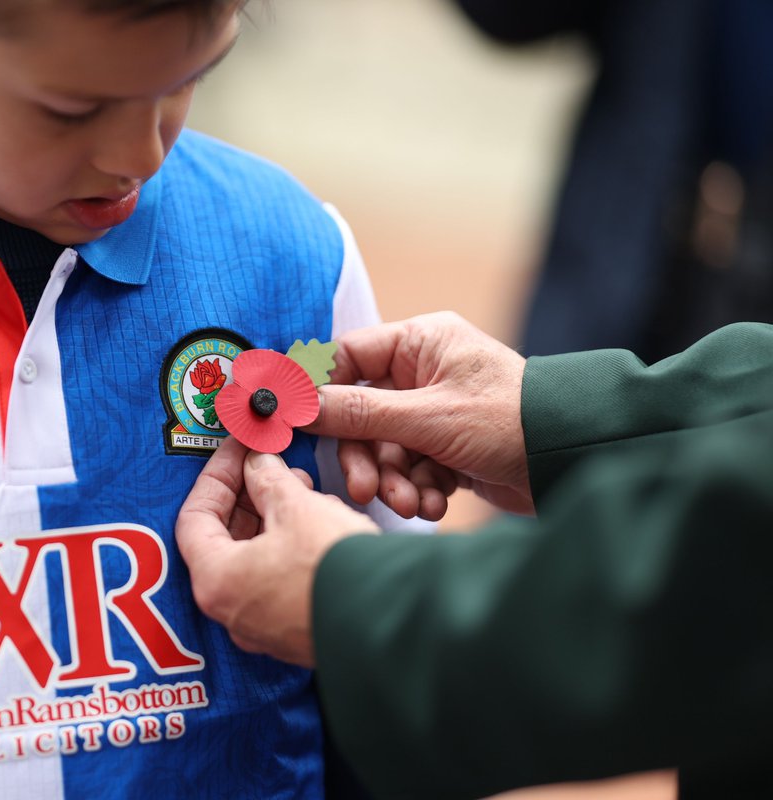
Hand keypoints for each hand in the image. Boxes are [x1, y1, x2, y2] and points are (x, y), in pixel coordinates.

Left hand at [176, 436, 377, 666]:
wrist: (393, 624)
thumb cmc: (336, 570)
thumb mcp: (297, 508)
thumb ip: (268, 479)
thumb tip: (258, 463)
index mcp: (216, 581)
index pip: (194, 517)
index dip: (217, 475)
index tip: (238, 451)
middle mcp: (232, 611)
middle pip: (224, 538)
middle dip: (249, 495)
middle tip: (270, 466)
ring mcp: (264, 626)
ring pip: (255, 558)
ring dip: (274, 517)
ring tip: (304, 490)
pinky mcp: (295, 630)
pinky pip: (280, 579)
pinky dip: (291, 546)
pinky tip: (321, 522)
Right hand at [307, 312, 533, 515]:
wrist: (574, 462)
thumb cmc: (510, 420)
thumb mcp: (427, 417)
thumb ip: (357, 413)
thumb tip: (295, 405)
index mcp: (420, 343)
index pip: (347, 358)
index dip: (320, 391)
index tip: (297, 423)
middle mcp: (424, 372)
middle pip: (361, 413)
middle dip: (365, 457)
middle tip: (364, 489)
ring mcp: (436, 411)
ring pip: (386, 448)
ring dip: (393, 481)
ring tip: (411, 504)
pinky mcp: (448, 448)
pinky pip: (412, 468)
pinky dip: (418, 489)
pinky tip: (435, 504)